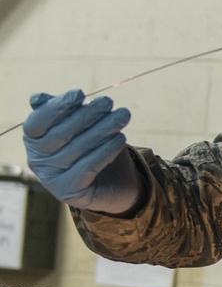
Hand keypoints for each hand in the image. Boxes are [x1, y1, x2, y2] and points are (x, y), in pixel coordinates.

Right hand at [23, 89, 141, 213]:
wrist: (110, 185)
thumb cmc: (91, 148)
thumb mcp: (78, 127)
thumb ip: (61, 112)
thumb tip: (39, 99)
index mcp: (33, 141)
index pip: (38, 121)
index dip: (57, 106)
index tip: (80, 93)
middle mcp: (37, 161)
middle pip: (62, 133)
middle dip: (88, 114)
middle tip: (109, 102)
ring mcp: (52, 179)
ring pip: (79, 148)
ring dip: (103, 129)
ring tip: (122, 116)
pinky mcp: (70, 193)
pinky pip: (89, 167)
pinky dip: (106, 151)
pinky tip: (121, 139)